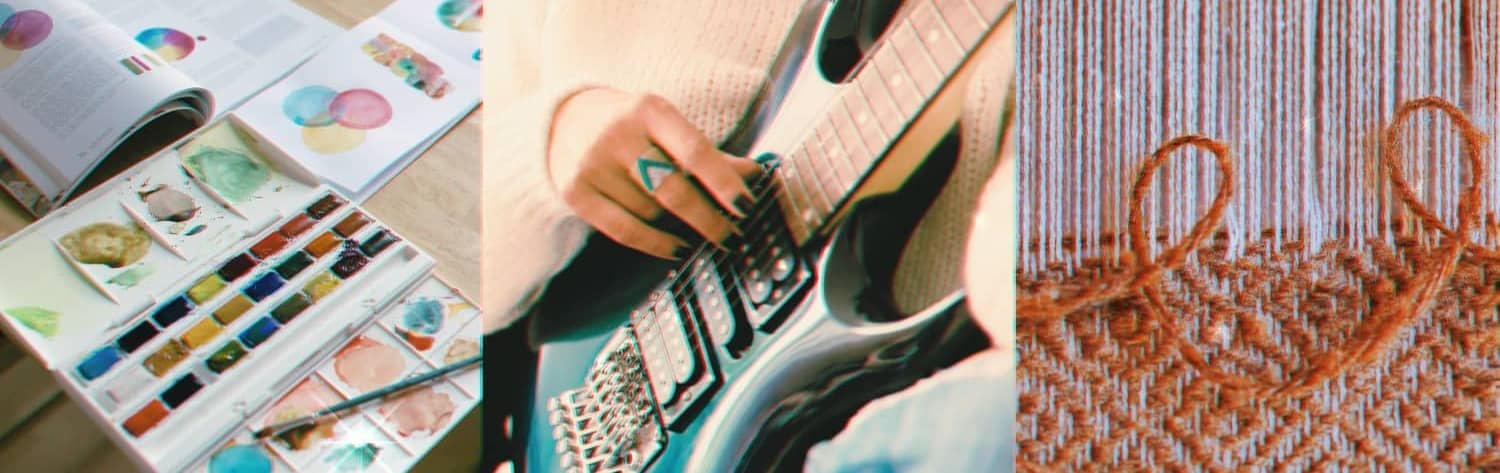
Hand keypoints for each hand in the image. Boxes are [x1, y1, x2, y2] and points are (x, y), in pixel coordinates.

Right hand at [548, 87, 760, 258]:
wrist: (560, 120)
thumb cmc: (629, 124)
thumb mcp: (665, 125)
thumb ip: (708, 152)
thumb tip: (753, 175)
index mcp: (648, 109)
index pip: (693, 149)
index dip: (723, 181)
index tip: (746, 206)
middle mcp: (617, 134)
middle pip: (672, 188)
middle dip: (708, 218)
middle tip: (732, 237)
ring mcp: (592, 164)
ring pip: (652, 213)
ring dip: (681, 227)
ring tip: (696, 229)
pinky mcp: (575, 192)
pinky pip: (625, 230)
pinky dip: (657, 244)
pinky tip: (678, 248)